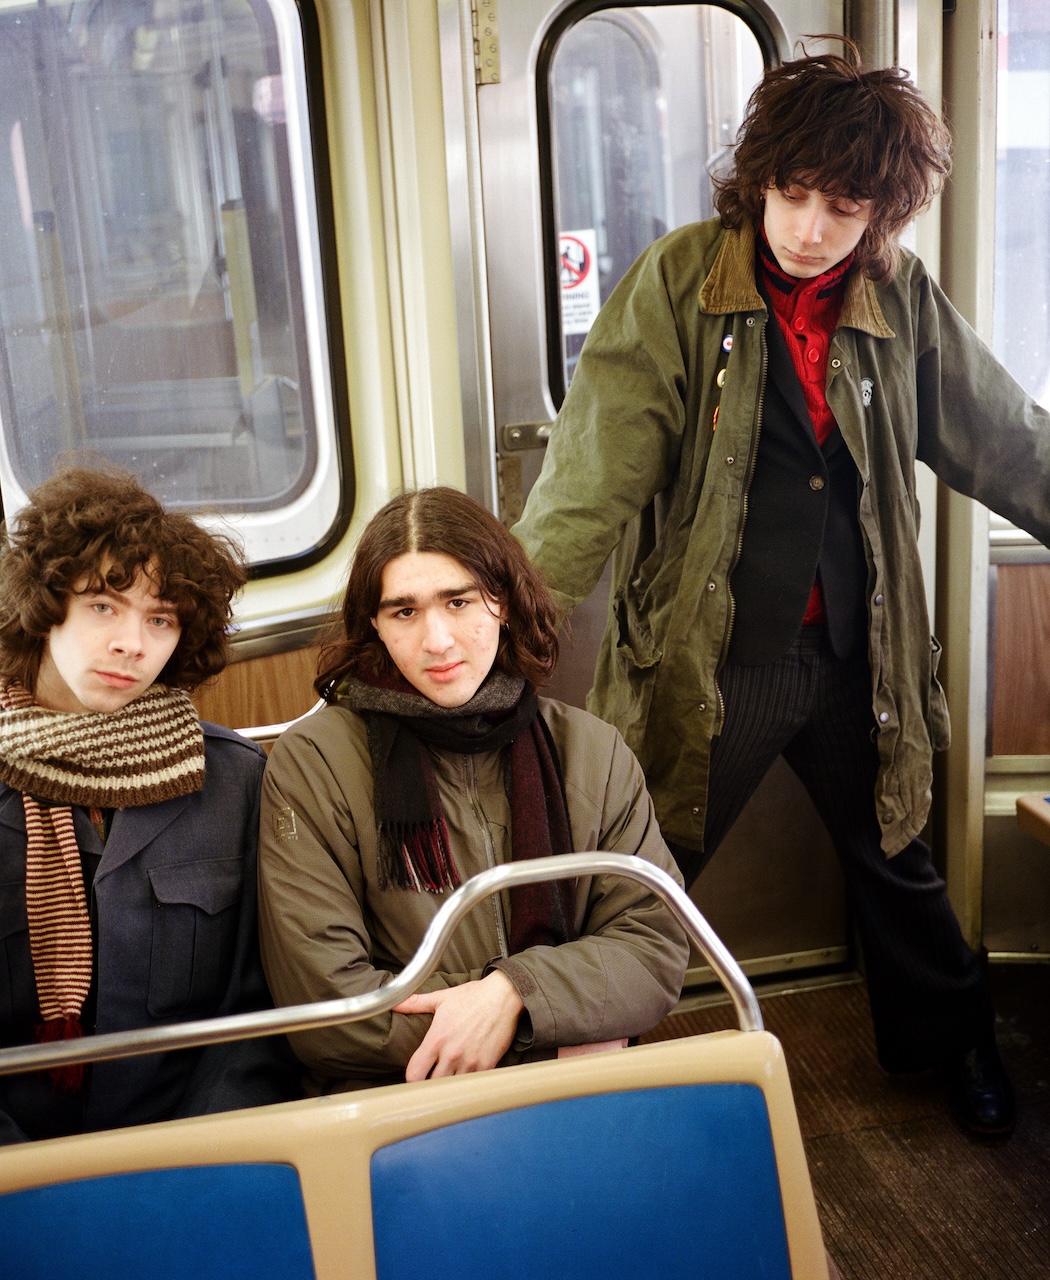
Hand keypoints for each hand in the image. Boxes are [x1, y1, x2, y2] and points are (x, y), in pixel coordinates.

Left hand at [394, 970, 524, 1081]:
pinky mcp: (487, 1066)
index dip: (412, 1079)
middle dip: (431, 1085)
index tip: (416, 1077)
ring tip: (450, 1081)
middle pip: (433, 1086)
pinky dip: (469, 1085)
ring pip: (453, 1088)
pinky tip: (467, 1078)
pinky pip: (473, 1085)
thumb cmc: (473, 996)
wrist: (504, 996)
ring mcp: (470, 1062)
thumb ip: (416, 1003)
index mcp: (436, 1039)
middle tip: (433, 1081)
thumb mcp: (442, 998)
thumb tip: (395, 1003)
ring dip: (450, 1086)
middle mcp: (451, 1054)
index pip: (414, 1074)